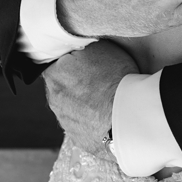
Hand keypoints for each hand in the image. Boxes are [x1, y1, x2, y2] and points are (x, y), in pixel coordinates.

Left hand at [43, 40, 137, 161]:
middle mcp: (54, 99)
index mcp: (54, 74)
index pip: (55, 61)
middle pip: (61, 84)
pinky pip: (83, 124)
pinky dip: (92, 118)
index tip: (84, 58)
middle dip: (75, 80)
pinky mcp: (79, 138)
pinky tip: (108, 113)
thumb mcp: (102, 47)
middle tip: (98, 76)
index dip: (70, 58)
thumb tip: (77, 43)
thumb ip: (83, 45)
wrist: (128, 118)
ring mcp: (66, 122)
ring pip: (71, 106)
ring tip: (106, 97)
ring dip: (83, 101)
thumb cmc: (116, 78)